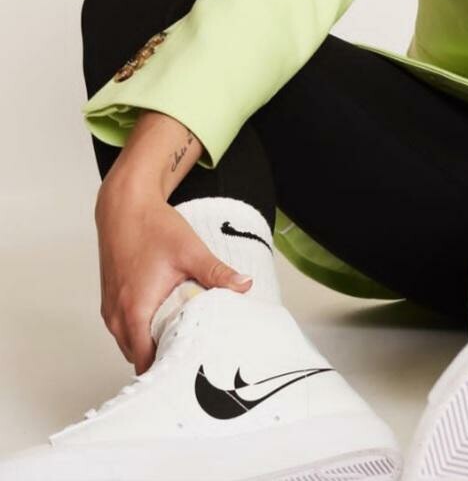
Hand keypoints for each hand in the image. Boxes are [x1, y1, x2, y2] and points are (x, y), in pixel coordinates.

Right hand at [94, 174, 253, 374]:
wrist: (124, 206)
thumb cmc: (151, 226)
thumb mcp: (190, 250)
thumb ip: (217, 273)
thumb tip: (244, 285)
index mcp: (134, 310)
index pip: (146, 362)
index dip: (168, 370)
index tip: (190, 372)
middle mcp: (117, 315)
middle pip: (139, 357)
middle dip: (164, 360)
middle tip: (195, 357)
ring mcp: (111, 309)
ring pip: (131, 344)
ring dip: (153, 345)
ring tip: (184, 340)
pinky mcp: (111, 301)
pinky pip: (126, 330)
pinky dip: (143, 331)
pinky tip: (167, 321)